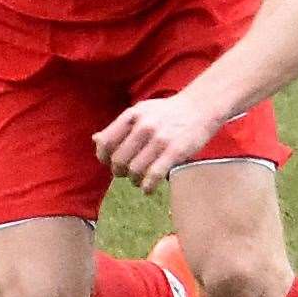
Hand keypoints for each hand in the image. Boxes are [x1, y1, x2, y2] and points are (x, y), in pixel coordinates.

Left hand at [93, 95, 224, 194]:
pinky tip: (148, 189)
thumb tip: (96, 140)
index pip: (106, 142)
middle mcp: (143, 127)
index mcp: (132, 115)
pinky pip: (153, 176)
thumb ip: (120, 126)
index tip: (109, 162)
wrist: (201, 107)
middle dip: (119, 172)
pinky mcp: (175, 152)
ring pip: (134, 170)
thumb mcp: (141, 112)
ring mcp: (159, 140)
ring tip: (138, 180)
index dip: (103, 157)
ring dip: (133, 180)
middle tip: (125, 173)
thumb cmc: (168, 112)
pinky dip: (147, 187)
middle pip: (118, 160)